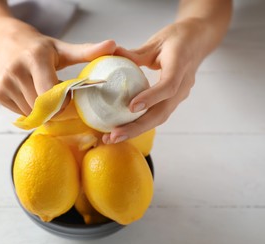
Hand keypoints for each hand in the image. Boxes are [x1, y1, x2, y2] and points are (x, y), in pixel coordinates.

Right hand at [0, 21, 115, 114]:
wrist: (6, 42)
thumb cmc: (39, 47)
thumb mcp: (62, 48)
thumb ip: (86, 51)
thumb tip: (113, 46)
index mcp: (35, 58)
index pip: (50, 93)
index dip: (62, 104)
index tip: (70, 102)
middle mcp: (16, 71)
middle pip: (42, 107)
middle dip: (55, 109)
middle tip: (62, 102)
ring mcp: (4, 83)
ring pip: (31, 113)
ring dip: (43, 111)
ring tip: (45, 95)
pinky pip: (21, 113)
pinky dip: (31, 110)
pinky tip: (32, 95)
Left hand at [103, 19, 208, 143]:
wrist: (199, 41)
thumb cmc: (178, 38)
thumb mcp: (156, 41)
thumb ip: (135, 53)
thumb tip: (112, 54)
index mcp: (180, 64)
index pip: (168, 85)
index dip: (151, 98)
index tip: (131, 107)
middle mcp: (183, 84)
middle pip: (162, 111)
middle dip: (137, 126)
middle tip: (114, 135)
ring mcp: (180, 95)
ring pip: (160, 117)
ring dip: (136, 130)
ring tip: (114, 138)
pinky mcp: (173, 100)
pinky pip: (158, 115)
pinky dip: (141, 124)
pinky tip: (123, 130)